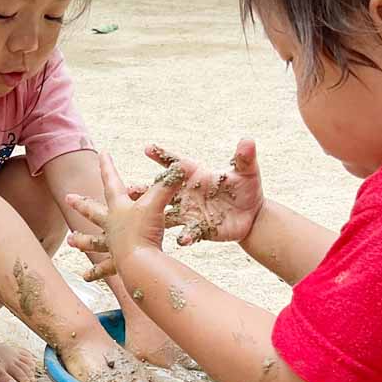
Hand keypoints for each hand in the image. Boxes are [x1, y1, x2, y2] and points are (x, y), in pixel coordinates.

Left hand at [66, 152, 179, 281]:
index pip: (111, 181)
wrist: (139, 262)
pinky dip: (96, 272)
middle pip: (93, 211)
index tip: (103, 153)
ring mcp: (112, 244)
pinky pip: (104, 268)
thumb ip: (167, 186)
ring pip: (93, 241)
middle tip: (67, 198)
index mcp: (119, 208)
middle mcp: (111, 225)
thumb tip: (181, 167)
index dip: (108, 166)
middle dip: (81, 203)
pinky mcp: (117, 262)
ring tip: (70, 241)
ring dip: (82, 240)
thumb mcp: (156, 204)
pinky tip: (85, 276)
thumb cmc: (145, 231)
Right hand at [144, 140, 264, 245]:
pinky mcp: (197, 228)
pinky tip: (182, 240)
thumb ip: (245, 157)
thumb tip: (248, 141)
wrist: (252, 216)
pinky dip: (185, 236)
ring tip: (141, 218)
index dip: (162, 155)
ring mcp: (189, 211)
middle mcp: (186, 192)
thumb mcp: (248, 171)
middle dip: (144, 190)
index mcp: (195, 173)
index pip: (175, 162)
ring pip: (165, 213)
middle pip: (161, 189)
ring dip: (153, 215)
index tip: (148, 148)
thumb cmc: (247, 188)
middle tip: (129, 189)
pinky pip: (188, 233)